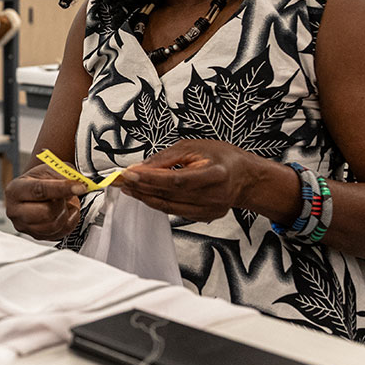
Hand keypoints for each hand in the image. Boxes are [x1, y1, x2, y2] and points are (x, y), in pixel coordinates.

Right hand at [5, 164, 85, 240]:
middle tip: (65, 195)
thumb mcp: (49, 169)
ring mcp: (24, 226)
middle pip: (46, 212)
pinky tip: (65, 212)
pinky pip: (59, 233)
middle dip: (62, 203)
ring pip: (54, 225)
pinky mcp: (36, 236)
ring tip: (64, 203)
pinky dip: (68, 222)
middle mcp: (15, 211)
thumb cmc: (40, 180)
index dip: (61, 189)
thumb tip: (78, 185)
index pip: (39, 191)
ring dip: (66, 213)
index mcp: (15, 190)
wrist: (34, 192)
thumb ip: (63, 175)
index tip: (80, 187)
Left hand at [118, 139, 261, 221]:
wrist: (246, 178)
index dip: (150, 178)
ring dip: (144, 196)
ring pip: (168, 206)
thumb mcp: (196, 147)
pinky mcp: (204, 217)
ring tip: (126, 187)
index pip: (176, 179)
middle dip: (140, 186)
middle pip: (169, 194)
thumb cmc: (223, 158)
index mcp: (215, 174)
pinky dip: (156, 202)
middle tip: (119, 179)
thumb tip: (141, 167)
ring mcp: (209, 210)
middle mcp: (213, 195)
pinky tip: (144, 194)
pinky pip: (174, 211)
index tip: (129, 173)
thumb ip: (167, 158)